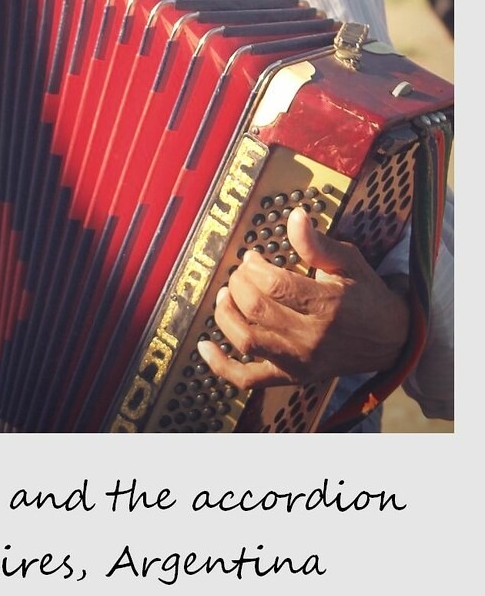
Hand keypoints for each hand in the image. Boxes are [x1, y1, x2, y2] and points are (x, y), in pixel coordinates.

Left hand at [197, 206, 409, 387]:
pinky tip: (204, 346)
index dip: (253, 267)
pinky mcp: (291, 378)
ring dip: (225, 314)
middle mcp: (311, 338)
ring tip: (225, 296)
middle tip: (240, 273)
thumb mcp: (350, 262)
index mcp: (327, 306)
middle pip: (255, 309)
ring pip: (245, 340)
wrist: (392, 341)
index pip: (274, 285)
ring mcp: (299, 363)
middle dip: (238, 284)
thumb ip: (317, 244)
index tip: (252, 257)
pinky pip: (248, 379)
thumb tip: (294, 216)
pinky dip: (220, 365)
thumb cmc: (367, 296)